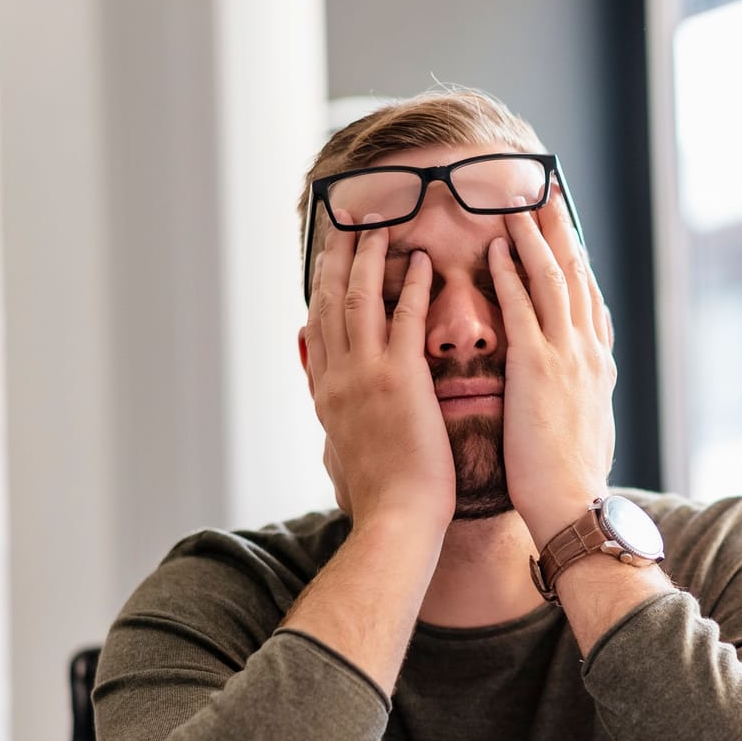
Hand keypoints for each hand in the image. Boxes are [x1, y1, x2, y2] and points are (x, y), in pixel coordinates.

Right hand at [303, 215, 452, 531]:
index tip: (328, 254)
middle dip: (336, 256)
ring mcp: (365, 377)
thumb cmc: (381, 494)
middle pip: (329, 301)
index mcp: (326, 393)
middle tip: (346, 220)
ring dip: (369, 258)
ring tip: (381, 226)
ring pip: (359, 301)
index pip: (317, 324)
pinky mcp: (400, 382)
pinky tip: (424, 263)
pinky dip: (412, 287)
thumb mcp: (340, 448)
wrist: (397, 519)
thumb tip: (317, 392)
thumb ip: (329, 410)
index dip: (320, 284)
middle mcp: (337, 377)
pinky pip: (405, 321)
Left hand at [489, 194, 617, 546]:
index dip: (578, 259)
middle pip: (577, 275)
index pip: (590, 299)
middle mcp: (588, 353)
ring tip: (517, 203)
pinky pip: (523, 308)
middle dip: (562, 230)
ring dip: (535, 237)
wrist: (573, 507)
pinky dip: (511, 273)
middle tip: (548, 192)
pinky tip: (497, 248)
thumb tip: (575, 393)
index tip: (566, 229)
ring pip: (553, 279)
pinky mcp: (538, 369)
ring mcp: (566, 357)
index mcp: (598, 367)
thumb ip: (578, 399)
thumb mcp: (585, 430)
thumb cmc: (570, 482)